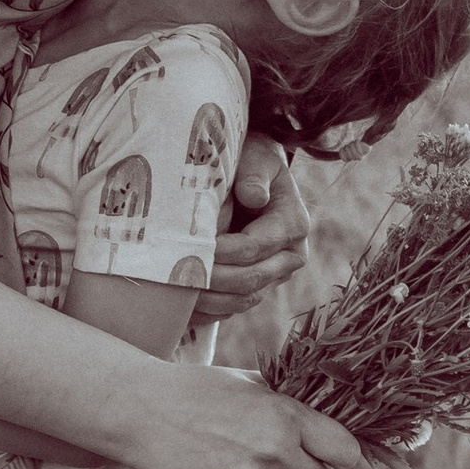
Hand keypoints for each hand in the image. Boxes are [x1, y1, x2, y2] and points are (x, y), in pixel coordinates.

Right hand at [111, 358, 359, 468]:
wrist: (140, 410)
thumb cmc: (197, 391)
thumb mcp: (251, 383)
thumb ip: (290, 405)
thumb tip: (327, 422)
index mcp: (286, 416)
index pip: (346, 453)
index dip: (338, 456)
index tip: (324, 455)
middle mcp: (274, 451)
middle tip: (282, 466)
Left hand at [192, 136, 310, 324]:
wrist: (254, 174)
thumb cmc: (252, 161)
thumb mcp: (257, 157)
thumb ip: (255, 174)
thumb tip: (253, 196)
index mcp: (293, 223)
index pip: (256, 247)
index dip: (223, 251)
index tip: (193, 246)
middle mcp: (290, 255)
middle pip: (251, 280)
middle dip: (213, 278)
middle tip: (178, 273)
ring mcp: (274, 276)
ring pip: (243, 300)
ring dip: (209, 300)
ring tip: (176, 290)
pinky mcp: (257, 288)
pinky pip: (233, 309)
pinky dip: (208, 311)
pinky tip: (181, 305)